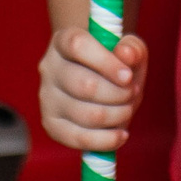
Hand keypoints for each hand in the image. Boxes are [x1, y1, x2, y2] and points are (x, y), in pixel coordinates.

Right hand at [37, 27, 149, 152]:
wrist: (99, 80)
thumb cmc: (115, 63)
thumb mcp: (128, 49)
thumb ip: (132, 49)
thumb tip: (126, 54)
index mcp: (64, 40)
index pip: (78, 46)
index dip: (105, 62)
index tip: (128, 76)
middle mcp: (49, 68)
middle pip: (83, 84)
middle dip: (117, 94)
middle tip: (133, 93)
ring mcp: (47, 98)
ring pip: (84, 113)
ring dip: (116, 115)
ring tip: (128, 109)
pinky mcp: (51, 125)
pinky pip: (78, 138)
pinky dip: (105, 140)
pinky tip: (121, 133)